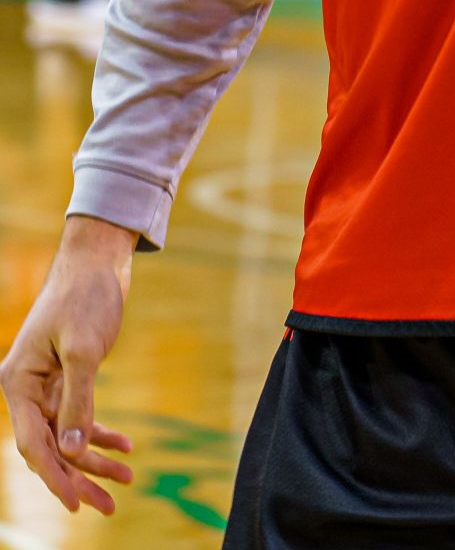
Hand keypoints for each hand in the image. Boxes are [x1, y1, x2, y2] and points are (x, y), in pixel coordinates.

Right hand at [0, 217, 136, 513]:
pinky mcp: (69, 375)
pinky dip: (101, 432)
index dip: (55, 476)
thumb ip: (77, 400)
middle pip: (50, 446)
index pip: (33, 443)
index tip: (78, 504)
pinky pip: (80, 415)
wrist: (98, 258)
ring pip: (68, 435)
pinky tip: (125, 446)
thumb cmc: (86, 296)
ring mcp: (47, 383)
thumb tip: (72, 451)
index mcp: (18, 383)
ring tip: (127, 479)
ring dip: (95, 458)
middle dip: (79, 477)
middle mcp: (27, 388)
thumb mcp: (84, 349)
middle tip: (109, 505)